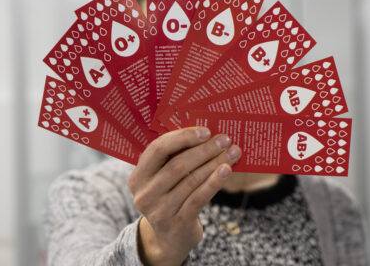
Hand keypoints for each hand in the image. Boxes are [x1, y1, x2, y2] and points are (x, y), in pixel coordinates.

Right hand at [127, 127, 240, 265]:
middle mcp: (144, 194)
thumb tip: (206, 134)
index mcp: (138, 177)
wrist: (169, 238)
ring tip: (232, 153)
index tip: (206, 131)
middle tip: (224, 140)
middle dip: (204, 149)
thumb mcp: (162, 180)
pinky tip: (226, 170)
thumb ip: (174, 159)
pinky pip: (199, 198)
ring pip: (191, 180)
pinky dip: (214, 182)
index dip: (183, 137)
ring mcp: (159, 211)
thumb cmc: (170, 198)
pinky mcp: (177, 224)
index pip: (158, 149)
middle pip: (177, 164)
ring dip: (215, 163)